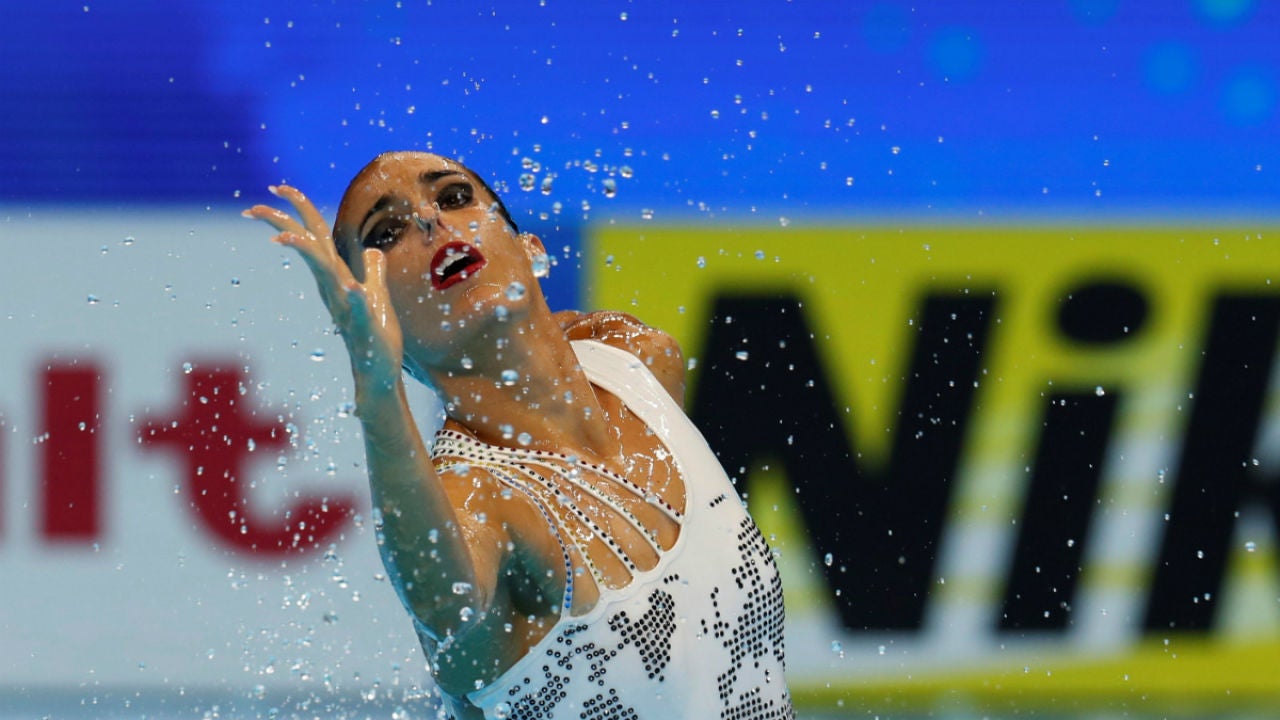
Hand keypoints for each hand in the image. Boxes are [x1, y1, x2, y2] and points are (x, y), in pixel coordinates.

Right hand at [244, 186, 403, 394]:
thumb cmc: (376, 335)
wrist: (378, 372)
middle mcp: (335, 288)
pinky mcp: (364, 326)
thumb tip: (372, 251)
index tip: (277, 189)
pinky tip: (353, 289)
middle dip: (285, 224)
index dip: (298, 211)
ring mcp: (346, 307)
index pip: (315, 237)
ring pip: (324, 273)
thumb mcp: (376, 296)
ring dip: (308, 254)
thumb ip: (373, 272)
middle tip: (255, 206)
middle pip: (310, 247)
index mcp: (337, 277)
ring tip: (288, 238)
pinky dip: (355, 297)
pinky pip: (357, 309)